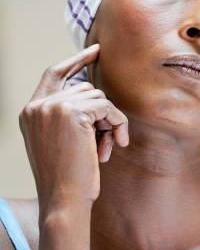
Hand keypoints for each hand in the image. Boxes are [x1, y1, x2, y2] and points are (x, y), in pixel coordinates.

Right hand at [18, 44, 128, 208]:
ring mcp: (52, 106)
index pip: (54, 73)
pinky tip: (116, 144)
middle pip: (86, 89)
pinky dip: (118, 124)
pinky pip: (108, 107)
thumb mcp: (62, 141)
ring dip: (111, 122)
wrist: (64, 199)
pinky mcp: (72, 111)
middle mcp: (37, 105)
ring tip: (107, 147)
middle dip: (102, 112)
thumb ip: (69, 115)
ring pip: (99, 98)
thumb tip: (96, 94)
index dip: (76, 60)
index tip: (96, 51)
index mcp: (30, 111)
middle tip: (109, 139)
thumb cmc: (68, 177)